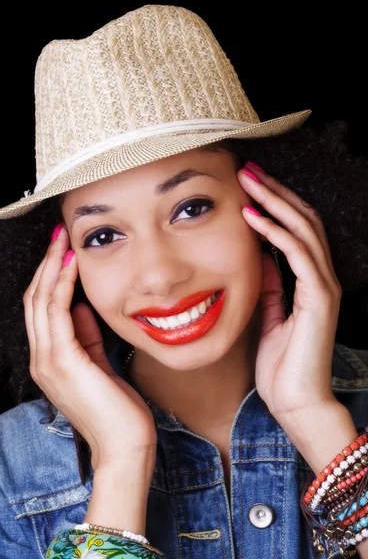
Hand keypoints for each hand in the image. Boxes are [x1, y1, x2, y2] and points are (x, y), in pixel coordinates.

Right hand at [23, 224, 156, 470]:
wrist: (125, 446)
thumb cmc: (118, 409)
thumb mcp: (99, 364)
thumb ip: (87, 337)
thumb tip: (83, 308)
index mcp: (49, 360)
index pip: (42, 309)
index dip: (50, 277)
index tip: (63, 250)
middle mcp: (41, 359)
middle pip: (35, 299)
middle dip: (47, 264)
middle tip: (60, 235)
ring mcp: (48, 361)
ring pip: (41, 301)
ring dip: (52, 267)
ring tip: (63, 241)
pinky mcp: (63, 361)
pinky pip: (57, 312)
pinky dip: (63, 285)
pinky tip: (73, 265)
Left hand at [237, 163, 341, 420]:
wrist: (296, 403)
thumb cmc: (282, 365)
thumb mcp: (270, 315)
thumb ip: (271, 286)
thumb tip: (259, 257)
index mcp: (309, 281)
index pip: (296, 230)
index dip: (276, 204)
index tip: (250, 185)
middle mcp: (321, 277)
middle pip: (303, 220)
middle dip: (275, 191)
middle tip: (248, 169)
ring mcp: (323, 286)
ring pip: (303, 229)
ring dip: (275, 201)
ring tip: (249, 180)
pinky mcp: (318, 298)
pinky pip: (297, 255)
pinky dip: (275, 232)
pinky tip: (254, 216)